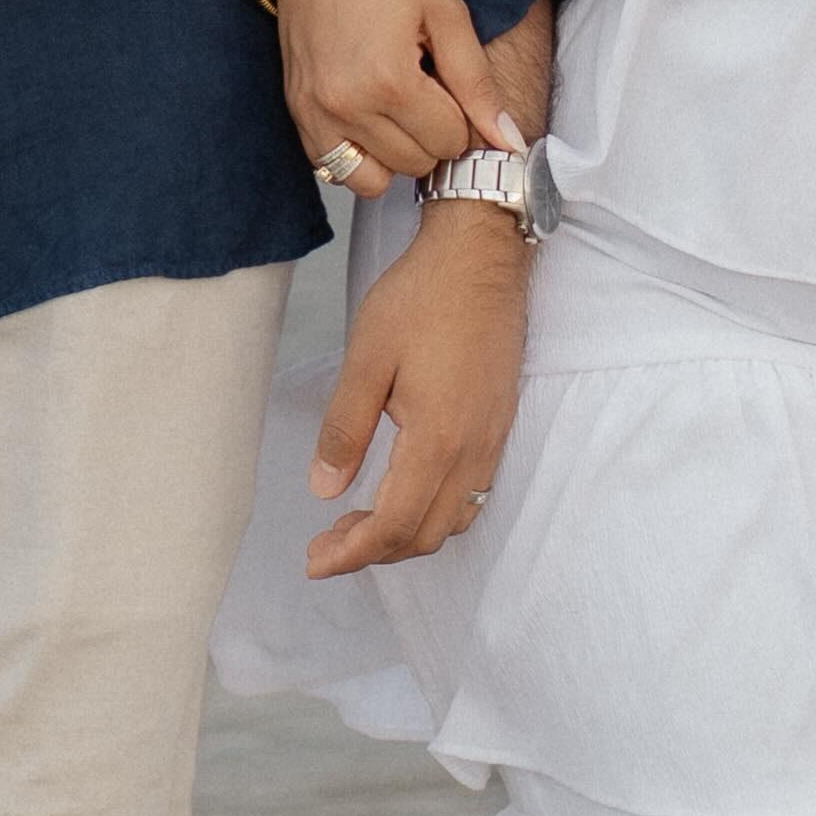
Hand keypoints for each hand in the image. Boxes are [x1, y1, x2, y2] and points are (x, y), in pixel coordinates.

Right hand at [274, 0, 519, 194]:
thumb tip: (509, 142)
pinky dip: (360, 156)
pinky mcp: (298, 114)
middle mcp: (347, 106)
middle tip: (424, 88)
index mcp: (390, 80)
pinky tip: (370, 117)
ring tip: (398, 108)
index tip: (447, 82)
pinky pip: (335, 171)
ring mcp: (316, 114)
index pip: (450, 143)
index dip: (460, 114)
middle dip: (431, 133)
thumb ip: (478, 83)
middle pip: (416, 164)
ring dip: (396, 152)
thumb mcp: (447, 13)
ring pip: (377, 180)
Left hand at [305, 211, 528, 576]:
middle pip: (424, 534)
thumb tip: (324, 491)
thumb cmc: (422, 297)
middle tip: (327, 543)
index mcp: (438, 440)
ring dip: (405, 535)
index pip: (393, 525)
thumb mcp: (368, 357)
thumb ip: (345, 429)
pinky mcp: (500, 423)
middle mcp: (473, 451)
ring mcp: (493, 439)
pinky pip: (472, 495)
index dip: (351, 553)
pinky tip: (405, 492)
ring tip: (360, 523)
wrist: (482, 255)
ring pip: (452, 521)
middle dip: (373, 552)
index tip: (314, 560)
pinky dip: (434, 512)